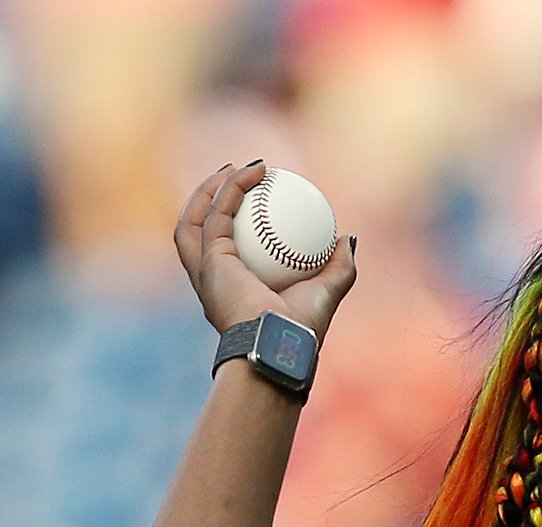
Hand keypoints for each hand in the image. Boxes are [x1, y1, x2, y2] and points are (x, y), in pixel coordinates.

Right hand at [174, 161, 357, 338]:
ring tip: (234, 168)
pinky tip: (252, 171)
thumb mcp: (328, 292)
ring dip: (209, 190)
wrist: (283, 341)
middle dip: (207, 202)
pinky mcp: (212, 259)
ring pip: (194, 219)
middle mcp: (212, 281)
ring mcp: (207, 270)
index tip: (253, 201)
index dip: (229, 224)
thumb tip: (347, 239)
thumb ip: (339, 268)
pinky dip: (233, 188)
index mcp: (232, 290)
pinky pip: (220, 212)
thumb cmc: (304, 326)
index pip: (222, 251)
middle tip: (236, 177)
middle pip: (196, 232)